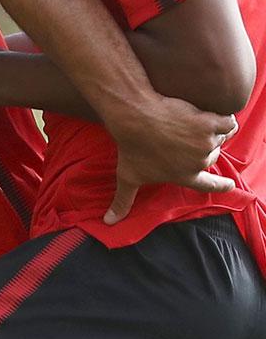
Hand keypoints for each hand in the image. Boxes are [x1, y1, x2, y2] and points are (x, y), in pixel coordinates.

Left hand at [105, 93, 236, 222]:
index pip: (208, 185)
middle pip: (211, 155)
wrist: (136, 118)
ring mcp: (206, 143)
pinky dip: (223, 119)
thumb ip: (123, 202)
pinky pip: (228, 122)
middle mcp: (198, 162)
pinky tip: (213, 116)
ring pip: (219, 137)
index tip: (230, 185)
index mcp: (184, 176)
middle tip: (183, 138)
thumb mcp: (128, 178)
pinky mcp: (210, 124)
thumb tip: (109, 222)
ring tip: (191, 125)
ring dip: (210, 131)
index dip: (220, 186)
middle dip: (201, 147)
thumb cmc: (131, 148)